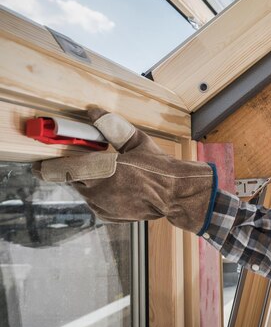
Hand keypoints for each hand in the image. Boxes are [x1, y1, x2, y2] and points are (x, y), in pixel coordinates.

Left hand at [32, 108, 214, 233]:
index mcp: (100, 170)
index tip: (38, 164)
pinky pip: (96, 202)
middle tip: (94, 162)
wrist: (176, 194)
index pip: (59, 170)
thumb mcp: (136, 141)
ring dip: (91, 182)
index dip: (45, 167)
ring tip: (114, 174)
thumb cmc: (159, 167)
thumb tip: (93, 111)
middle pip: (72, 179)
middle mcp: (96, 191)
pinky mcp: (109, 215)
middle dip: (78, 170)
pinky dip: (102, 194)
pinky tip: (120, 187)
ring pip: (84, 190)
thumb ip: (110, 126)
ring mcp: (102, 206)